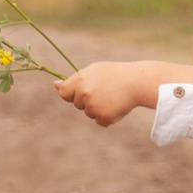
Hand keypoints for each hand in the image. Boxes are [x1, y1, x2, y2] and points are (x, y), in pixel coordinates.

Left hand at [53, 61, 192, 126]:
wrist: (137, 82)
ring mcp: (93, 106)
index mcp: (80, 80)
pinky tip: (117, 106)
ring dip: (99, 108)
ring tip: (112, 97)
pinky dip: (108, 117)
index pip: (64, 93)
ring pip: (89, 113)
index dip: (72, 94)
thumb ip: (74, 79)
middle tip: (104, 91)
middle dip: (88, 100)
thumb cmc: (115, 74)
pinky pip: (100, 121)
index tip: (83, 92)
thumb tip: (54, 85)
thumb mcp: (94, 71)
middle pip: (78, 104)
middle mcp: (84, 94)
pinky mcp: (103, 117)